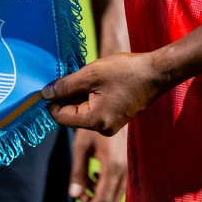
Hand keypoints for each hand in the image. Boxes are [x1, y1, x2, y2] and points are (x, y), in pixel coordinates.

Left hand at [42, 52, 165, 135]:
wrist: (157, 72)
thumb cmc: (126, 72)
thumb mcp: (91, 74)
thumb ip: (66, 85)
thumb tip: (45, 94)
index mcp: (95, 121)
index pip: (61, 117)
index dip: (52, 101)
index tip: (50, 84)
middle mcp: (103, 128)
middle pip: (72, 114)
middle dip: (68, 95)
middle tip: (74, 74)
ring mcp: (111, 124)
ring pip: (84, 109)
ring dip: (80, 93)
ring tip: (90, 75)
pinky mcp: (117, 116)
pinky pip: (95, 108)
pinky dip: (91, 94)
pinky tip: (98, 80)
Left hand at [68, 124, 127, 201]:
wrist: (113, 108)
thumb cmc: (94, 126)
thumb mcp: (81, 147)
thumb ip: (77, 172)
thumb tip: (73, 196)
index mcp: (113, 167)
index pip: (102, 201)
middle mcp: (124, 170)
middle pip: (110, 201)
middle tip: (78, 193)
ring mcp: (128, 168)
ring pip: (114, 195)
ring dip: (98, 194)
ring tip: (85, 180)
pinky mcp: (128, 164)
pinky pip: (118, 185)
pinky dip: (105, 187)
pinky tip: (95, 174)